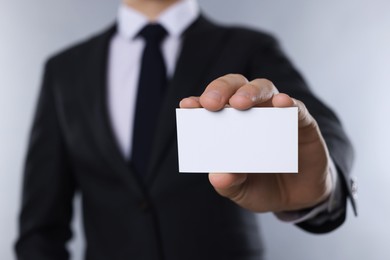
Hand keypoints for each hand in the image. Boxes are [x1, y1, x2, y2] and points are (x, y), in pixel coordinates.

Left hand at [179, 74, 331, 211]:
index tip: (187, 106)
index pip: (212, 107)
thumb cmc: (262, 186)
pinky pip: (296, 107)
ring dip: (251, 92)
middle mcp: (251, 113)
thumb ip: (229, 184)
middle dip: (221, 90)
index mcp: (229, 125)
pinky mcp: (302, 122)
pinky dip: (288, 103)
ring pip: (263, 88)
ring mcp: (276, 114)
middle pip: (235, 87)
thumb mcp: (242, 191)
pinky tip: (282, 104)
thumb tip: (219, 176)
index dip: (198, 103)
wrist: (298, 198)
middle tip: (211, 103)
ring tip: (240, 103)